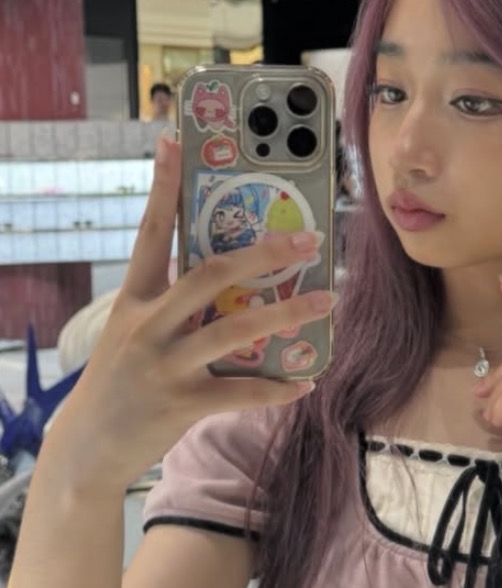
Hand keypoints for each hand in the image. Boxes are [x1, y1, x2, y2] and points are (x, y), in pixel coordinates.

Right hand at [47, 135, 334, 492]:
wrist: (89, 445)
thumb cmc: (122, 379)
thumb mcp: (132, 330)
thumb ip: (171, 302)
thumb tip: (227, 271)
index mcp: (134, 298)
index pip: (150, 233)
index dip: (163, 187)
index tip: (174, 141)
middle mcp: (148, 325)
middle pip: (209, 274)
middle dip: (263, 254)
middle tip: (307, 241)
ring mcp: (165, 365)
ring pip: (235, 330)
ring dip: (286, 313)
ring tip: (326, 301)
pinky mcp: (182, 404)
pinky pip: (240, 391)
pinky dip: (276, 388)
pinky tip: (305, 381)